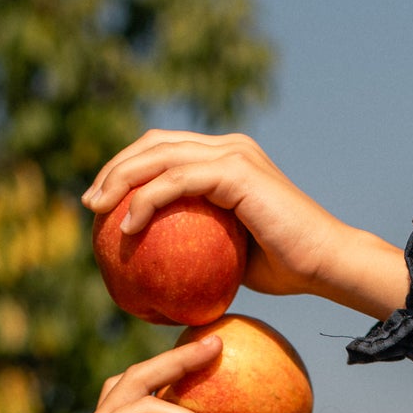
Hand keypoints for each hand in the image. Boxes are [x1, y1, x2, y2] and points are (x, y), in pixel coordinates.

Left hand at [82, 131, 408, 321]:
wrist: (324, 264)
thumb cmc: (283, 269)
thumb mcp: (227, 254)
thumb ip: (195, 245)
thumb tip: (153, 267)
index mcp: (226, 158)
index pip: (164, 149)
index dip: (127, 168)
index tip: (101, 202)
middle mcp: (228, 146)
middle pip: (154, 143)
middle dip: (114, 168)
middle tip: (89, 203)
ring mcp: (232, 154)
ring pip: (159, 155)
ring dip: (120, 180)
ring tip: (96, 210)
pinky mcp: (236, 171)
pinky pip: (177, 182)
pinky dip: (147, 201)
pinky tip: (126, 227)